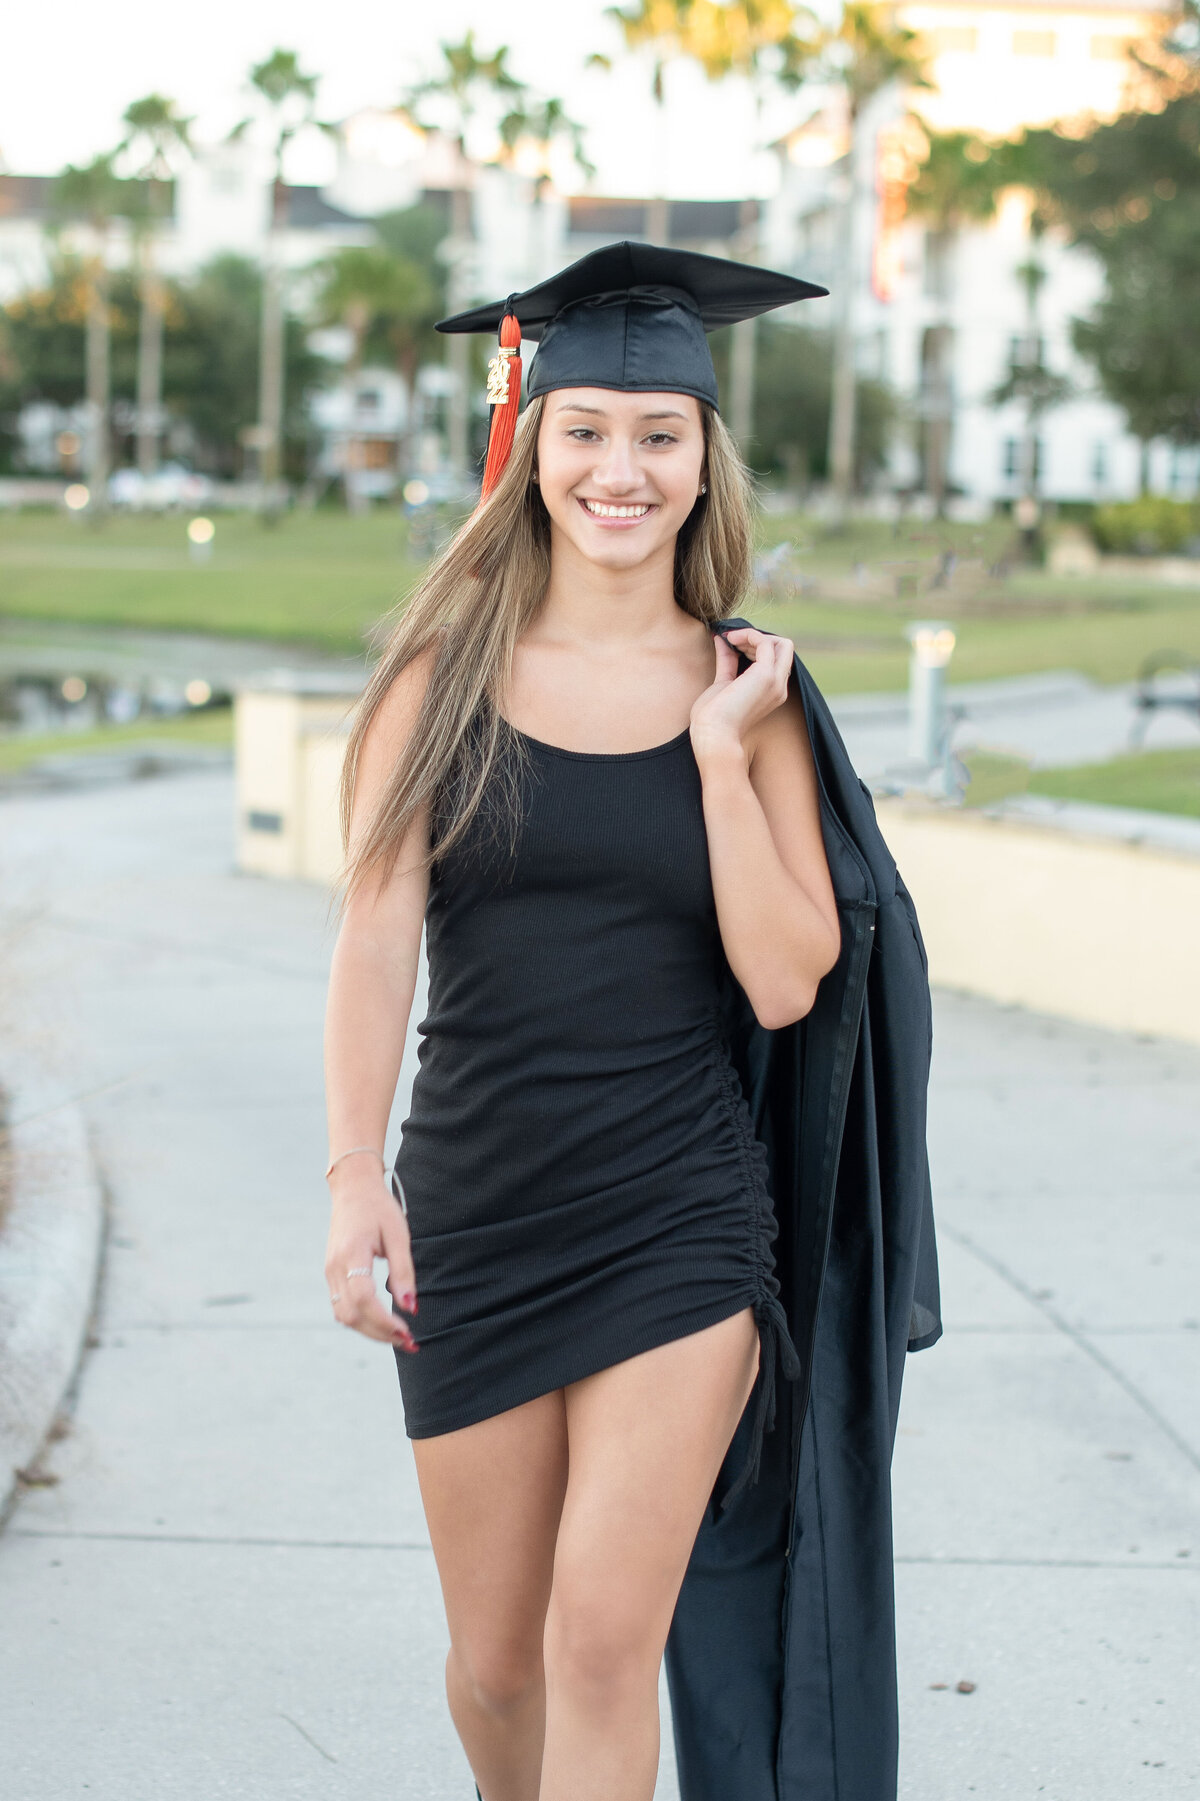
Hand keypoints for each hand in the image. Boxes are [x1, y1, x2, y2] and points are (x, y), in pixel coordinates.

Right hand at [324, 1168, 417, 1351]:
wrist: (353, 1190)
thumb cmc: (379, 1208)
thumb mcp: (398, 1234)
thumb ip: (403, 1271)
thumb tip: (410, 1307)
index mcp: (352, 1253)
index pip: (363, 1298)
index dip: (384, 1320)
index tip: (407, 1330)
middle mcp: (335, 1267)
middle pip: (351, 1314)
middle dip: (379, 1334)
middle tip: (409, 1342)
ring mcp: (329, 1272)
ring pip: (343, 1316)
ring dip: (370, 1331)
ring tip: (398, 1336)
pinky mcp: (331, 1274)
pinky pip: (341, 1307)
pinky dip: (361, 1320)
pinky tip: (382, 1322)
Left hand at [690, 627, 792, 764]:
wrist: (713, 737)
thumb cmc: (712, 719)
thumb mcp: (722, 683)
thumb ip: (727, 661)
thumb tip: (723, 639)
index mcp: (772, 692)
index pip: (776, 659)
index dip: (755, 646)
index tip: (731, 644)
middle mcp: (779, 687)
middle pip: (784, 648)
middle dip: (759, 638)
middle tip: (732, 641)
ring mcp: (775, 682)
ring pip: (781, 643)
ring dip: (753, 635)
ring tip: (730, 640)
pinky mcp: (766, 676)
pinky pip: (765, 642)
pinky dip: (748, 635)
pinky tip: (730, 640)